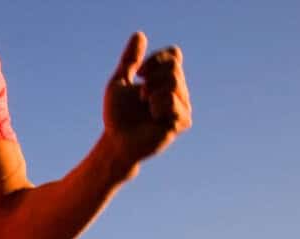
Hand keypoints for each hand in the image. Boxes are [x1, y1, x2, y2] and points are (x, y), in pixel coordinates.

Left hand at [102, 33, 191, 168]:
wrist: (116, 142)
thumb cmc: (118, 116)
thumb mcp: (119, 82)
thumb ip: (129, 60)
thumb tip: (139, 34)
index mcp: (167, 80)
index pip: (174, 55)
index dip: (157, 59)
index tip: (140, 73)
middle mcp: (179, 91)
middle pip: (173, 68)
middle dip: (151, 79)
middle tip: (141, 97)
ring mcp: (183, 106)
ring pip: (173, 83)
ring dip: (151, 93)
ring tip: (146, 107)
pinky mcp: (182, 122)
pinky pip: (172, 101)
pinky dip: (157, 107)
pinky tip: (153, 118)